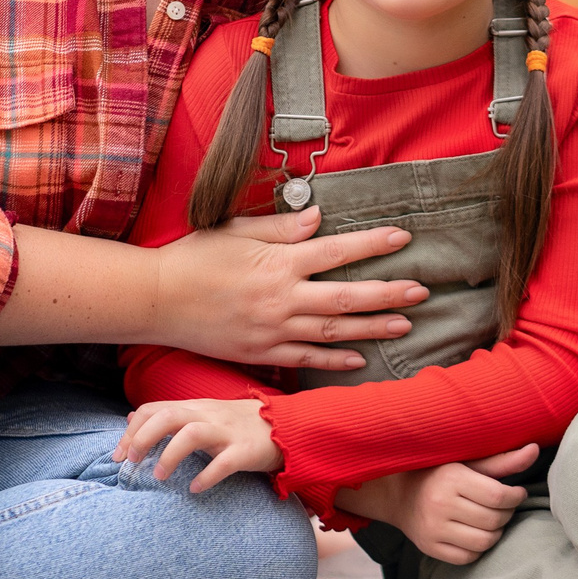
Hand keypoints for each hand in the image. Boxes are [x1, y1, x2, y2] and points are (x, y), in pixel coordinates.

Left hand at [117, 398, 282, 493]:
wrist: (286, 425)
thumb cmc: (237, 424)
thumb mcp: (201, 413)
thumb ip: (168, 414)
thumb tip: (131, 416)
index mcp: (194, 407)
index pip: (153, 408)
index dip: (131, 430)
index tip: (118, 455)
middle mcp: (208, 415)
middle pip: (168, 416)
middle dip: (143, 438)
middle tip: (130, 462)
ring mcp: (227, 432)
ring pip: (192, 433)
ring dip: (169, 455)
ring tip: (158, 477)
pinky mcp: (245, 451)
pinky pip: (224, 463)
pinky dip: (206, 477)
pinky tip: (194, 490)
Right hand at [153, 208, 424, 369]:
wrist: (157, 300)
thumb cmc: (194, 257)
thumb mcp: (235, 230)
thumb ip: (280, 227)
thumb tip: (318, 219)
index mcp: (277, 262)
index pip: (336, 251)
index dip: (373, 244)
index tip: (404, 237)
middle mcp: (281, 298)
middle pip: (346, 298)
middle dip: (388, 294)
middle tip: (421, 291)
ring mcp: (273, 330)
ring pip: (333, 332)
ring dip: (372, 329)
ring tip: (406, 324)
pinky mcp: (261, 353)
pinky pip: (306, 359)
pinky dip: (335, 360)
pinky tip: (360, 359)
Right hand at [338, 446, 536, 564]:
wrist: (399, 494)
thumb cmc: (439, 473)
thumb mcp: (467, 461)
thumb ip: (502, 460)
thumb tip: (535, 450)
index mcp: (451, 478)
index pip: (499, 496)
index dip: (516, 496)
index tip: (517, 492)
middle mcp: (440, 505)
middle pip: (494, 520)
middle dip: (507, 513)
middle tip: (504, 505)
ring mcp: (434, 530)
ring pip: (485, 542)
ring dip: (495, 532)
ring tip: (491, 519)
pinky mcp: (430, 548)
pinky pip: (468, 557)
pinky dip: (478, 548)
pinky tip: (475, 533)